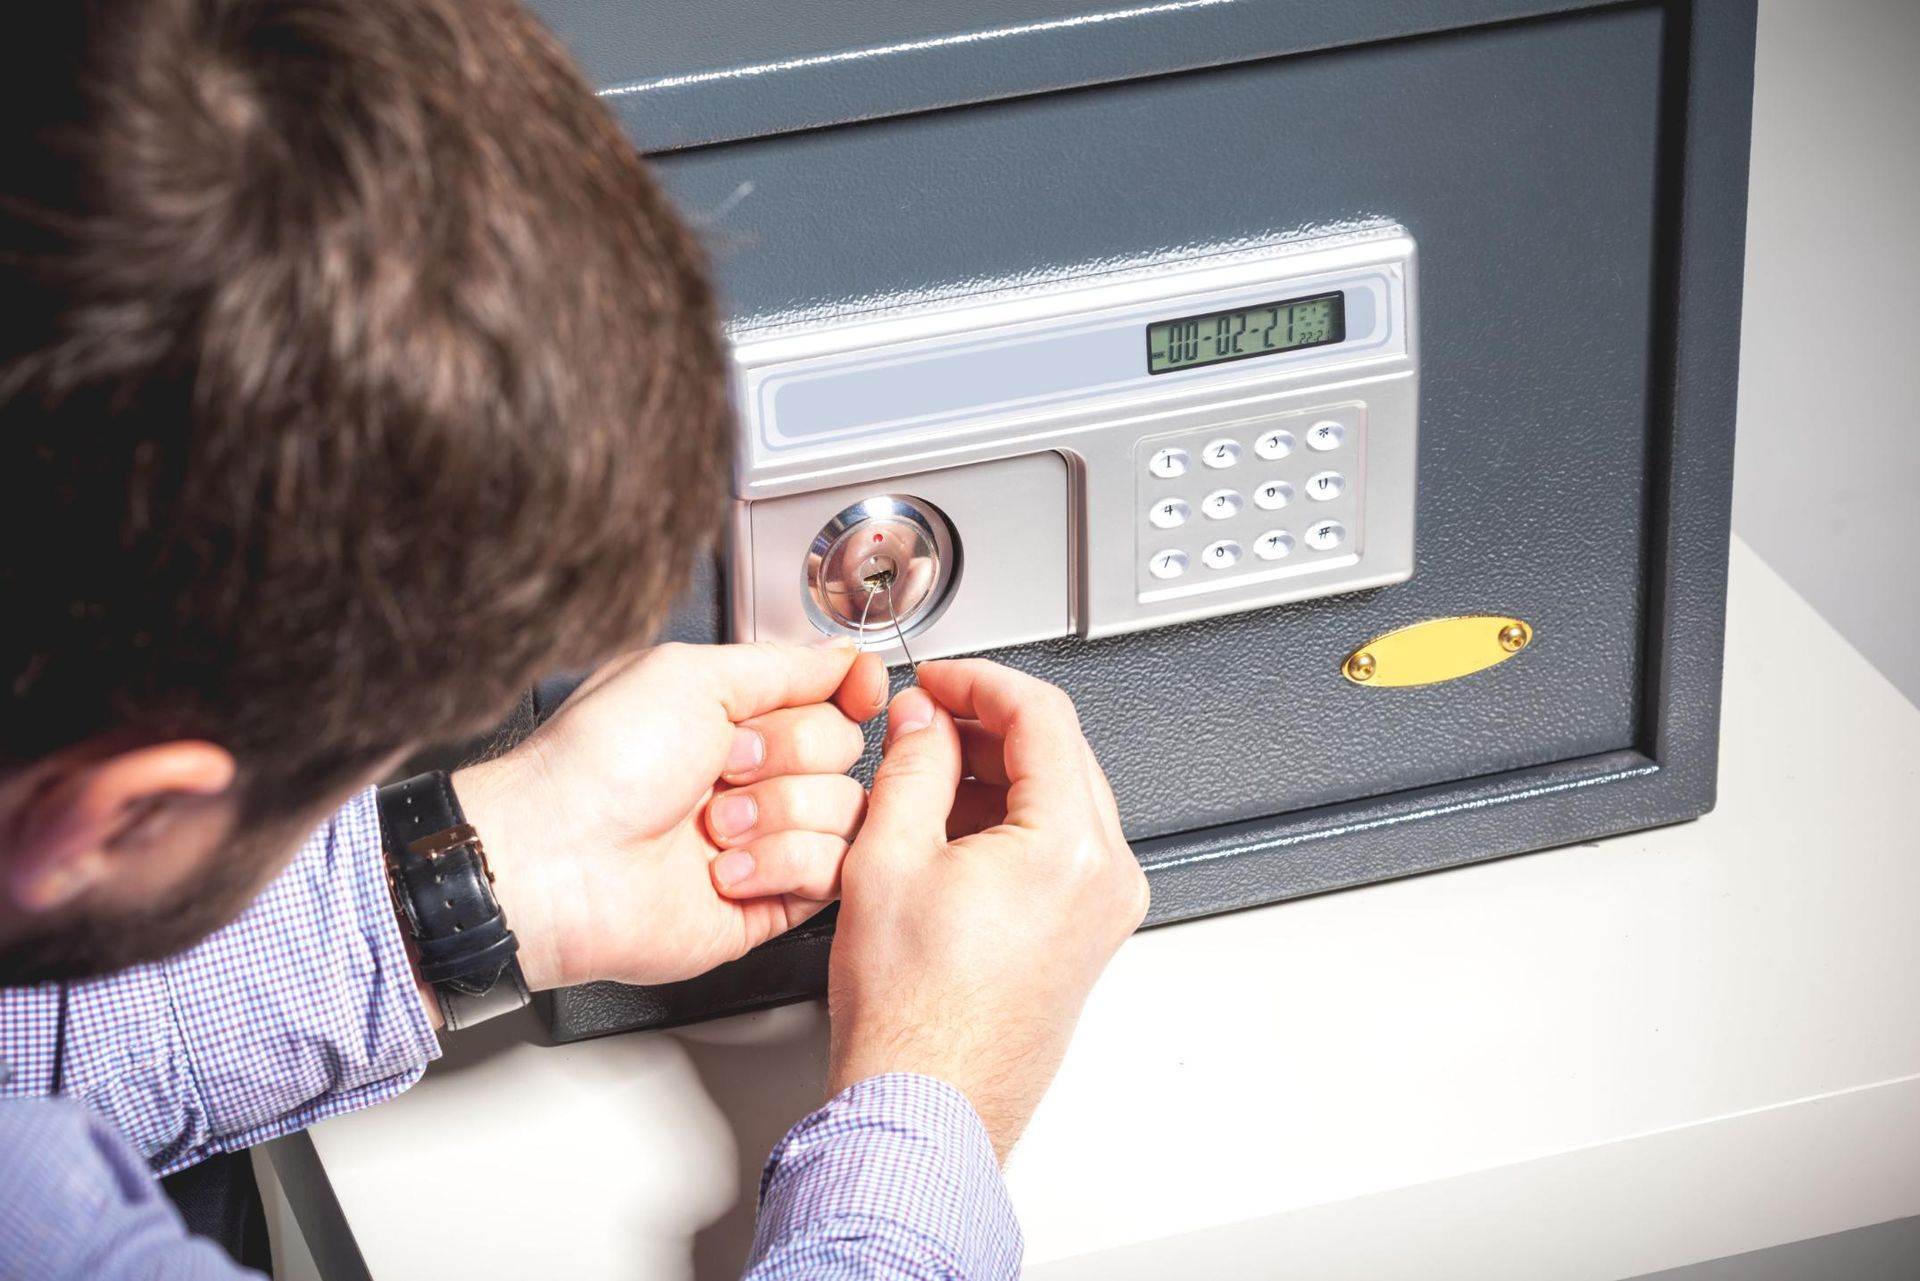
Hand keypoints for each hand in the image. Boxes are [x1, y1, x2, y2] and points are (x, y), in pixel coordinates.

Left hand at [453, 639, 886, 990]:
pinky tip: (726, 869)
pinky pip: (831, 875)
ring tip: (713, 827)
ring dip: (780, 813)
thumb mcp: (690, 675)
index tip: (857, 691)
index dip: (852, 693)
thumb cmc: (598, 763)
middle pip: (845, 751)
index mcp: (732, 718)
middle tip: (724, 766)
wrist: (556, 860)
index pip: (831, 698)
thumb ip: (782, 665)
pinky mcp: (770, 903)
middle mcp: (752, 778)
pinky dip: (782, 865)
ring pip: (847, 813)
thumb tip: (842, 654)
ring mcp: (764, 841)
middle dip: (788, 754)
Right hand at [825, 660, 1148, 1159]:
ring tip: (922, 777)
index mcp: (1070, 846)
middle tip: (922, 721)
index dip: (979, 681)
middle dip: (986, 724)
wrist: (926, 1105)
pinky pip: (1059, 845)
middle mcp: (1107, 874)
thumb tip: (924, 719)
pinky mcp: (1088, 933)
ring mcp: (1104, 908)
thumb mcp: (889, 858)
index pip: (1042, 715)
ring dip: (996, 770)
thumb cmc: (913, 1016)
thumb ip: (913, 766)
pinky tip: (948, 827)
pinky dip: (1008, 819)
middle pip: (1060, 752)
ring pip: (1060, 796)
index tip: (936, 680)